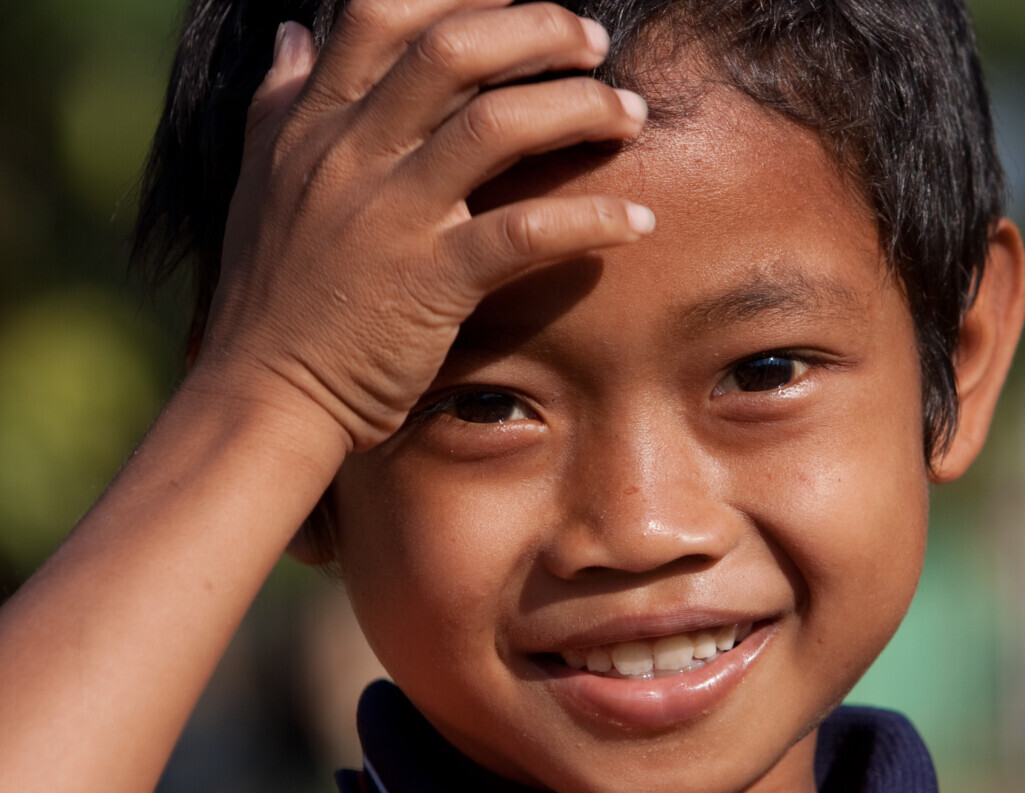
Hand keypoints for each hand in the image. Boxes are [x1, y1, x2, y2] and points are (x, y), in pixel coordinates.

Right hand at [195, 0, 652, 451]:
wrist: (265, 397)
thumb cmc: (272, 295)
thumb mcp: (260, 182)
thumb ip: (280, 102)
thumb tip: (291, 32)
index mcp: (314, 124)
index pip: (383, 14)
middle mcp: (351, 155)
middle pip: (453, 48)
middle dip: (537, 29)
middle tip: (594, 43)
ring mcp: (392, 217)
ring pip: (497, 126)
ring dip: (580, 109)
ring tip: (631, 117)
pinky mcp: (431, 282)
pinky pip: (525, 232)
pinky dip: (592, 220)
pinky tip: (638, 220)